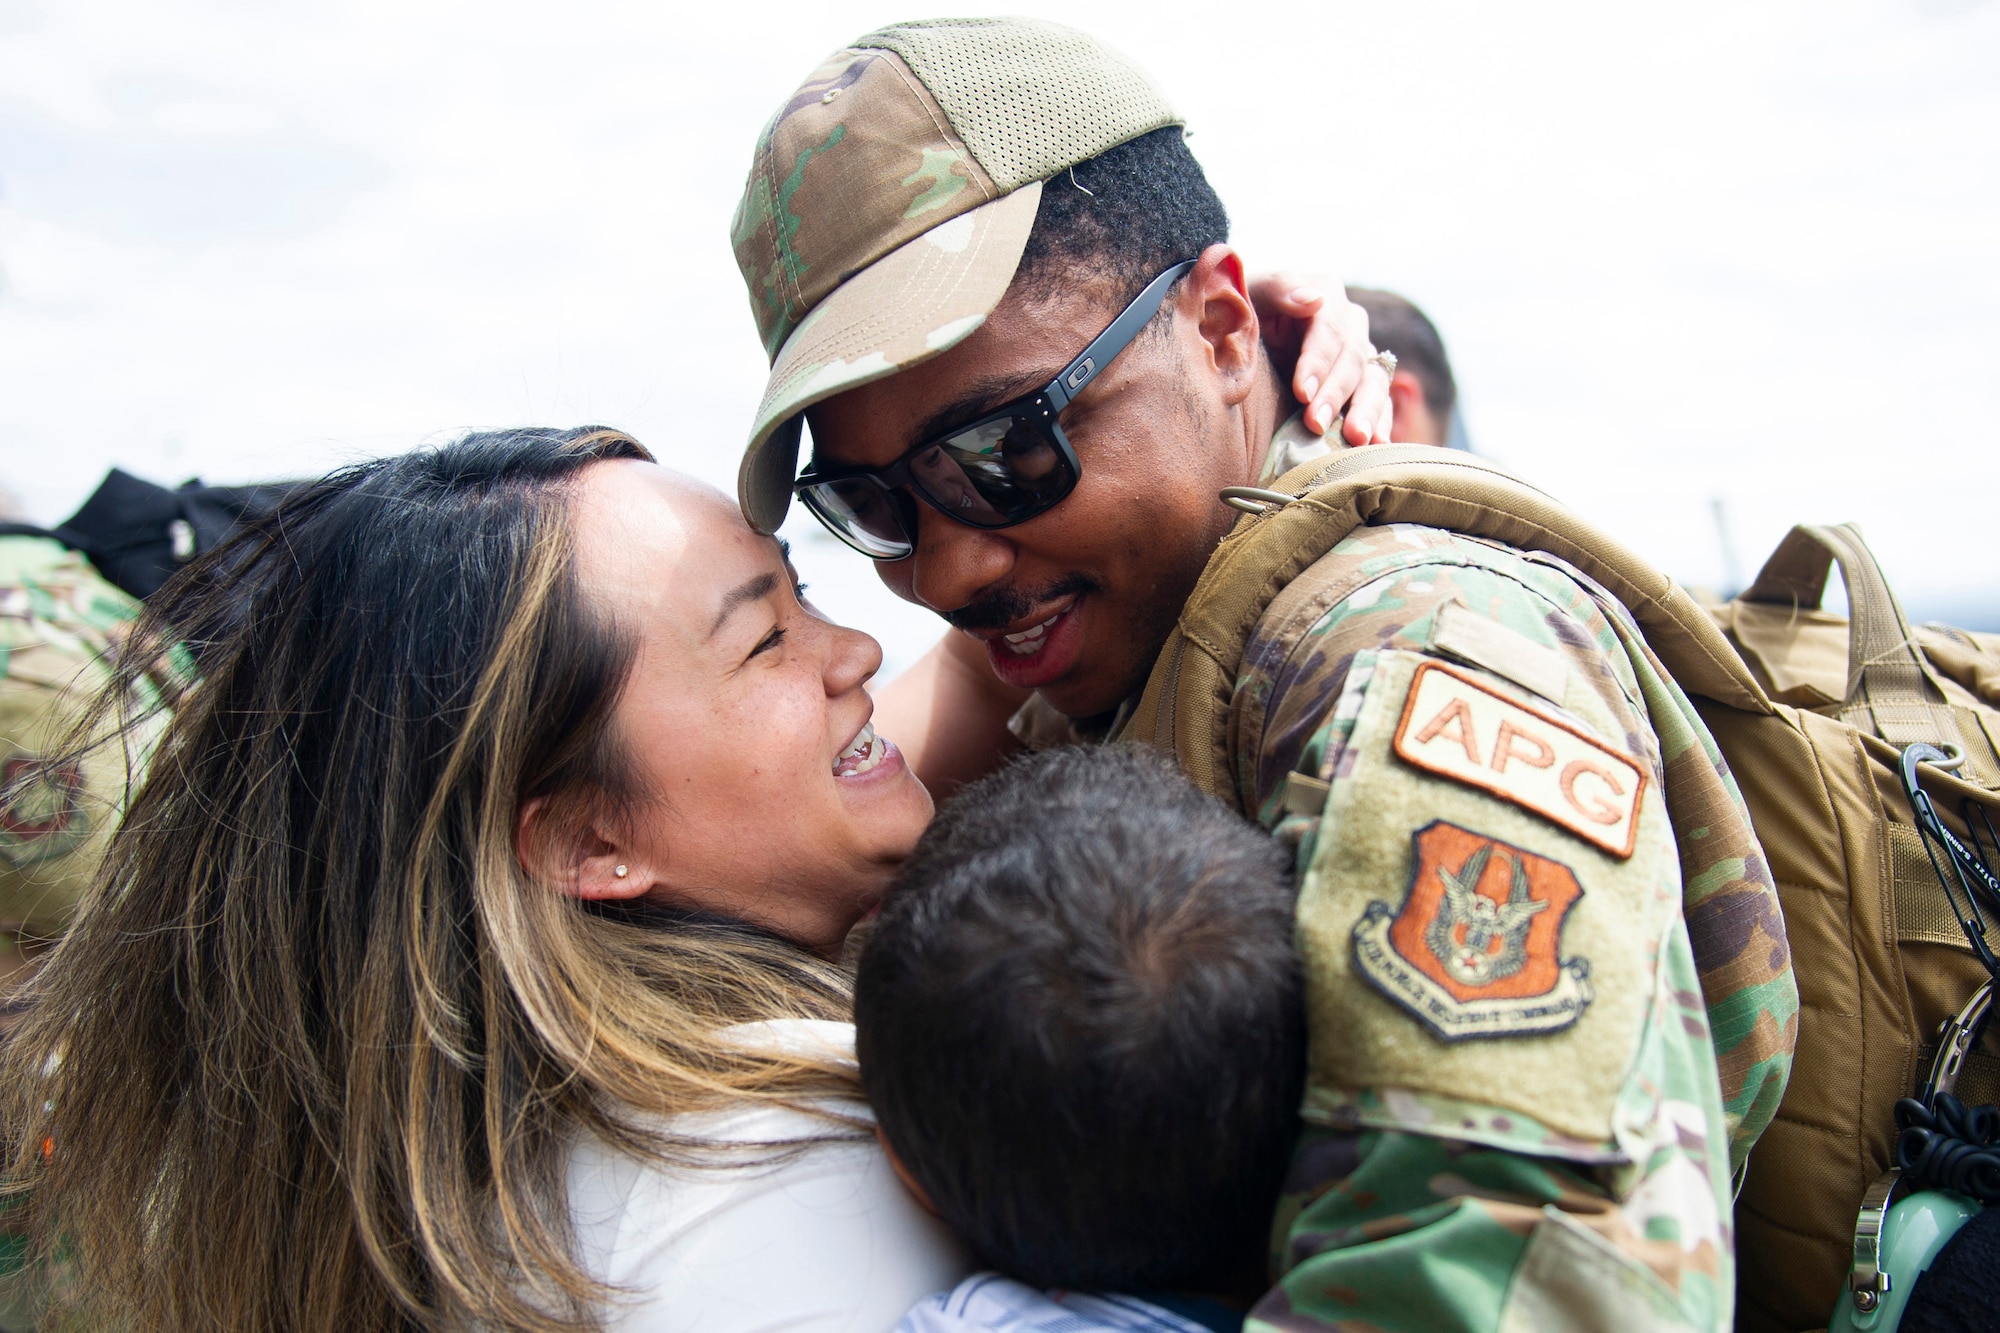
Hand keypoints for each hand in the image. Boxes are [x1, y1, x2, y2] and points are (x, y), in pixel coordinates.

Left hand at [1249, 273, 1393, 444]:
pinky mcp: (1361, 384)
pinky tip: (1377, 446)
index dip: (1317, 361)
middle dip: (1336, 394)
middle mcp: (1349, 322)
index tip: (1302, 392)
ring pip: (1374, 381)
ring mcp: (1359, 354)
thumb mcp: (1249, 293)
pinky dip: (1380, 424)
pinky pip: (1379, 403)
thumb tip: (1313, 299)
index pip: (1329, 329)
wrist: (1235, 340)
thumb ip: (1277, 288)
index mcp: (1325, 293)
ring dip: (1367, 411)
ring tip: (1358, 440)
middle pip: (1353, 358)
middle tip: (1316, 424)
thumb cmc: (1239, 313)